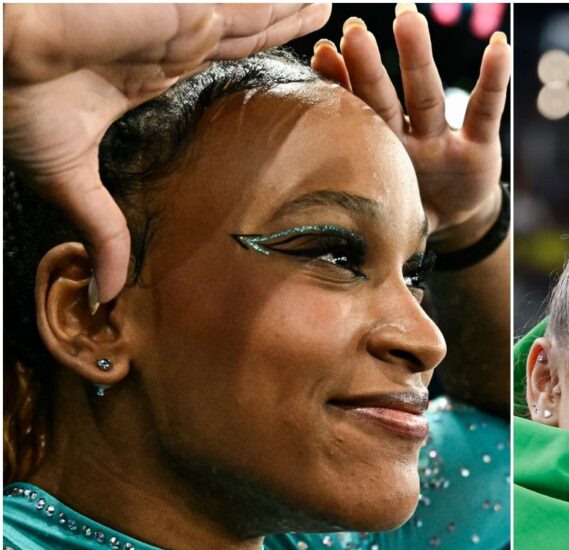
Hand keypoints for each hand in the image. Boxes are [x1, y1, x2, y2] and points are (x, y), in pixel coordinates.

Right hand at [3, 3, 330, 305]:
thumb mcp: (69, 176)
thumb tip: (108, 292)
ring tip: (327, 4)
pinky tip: (309, 1)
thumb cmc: (16, 98)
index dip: (251, 53)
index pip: (217, 60)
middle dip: (284, 23)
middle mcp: (169, 41)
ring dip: (289, 9)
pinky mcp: (177, 10)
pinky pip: (241, 6)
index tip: (280, 59)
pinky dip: (273, 5)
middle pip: (243, 31)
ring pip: (250, 13)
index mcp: (150, 69)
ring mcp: (176, 22)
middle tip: (326, 17)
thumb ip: (104, 229)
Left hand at [311, 3, 510, 252]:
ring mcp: (441, 138)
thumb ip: (354, 209)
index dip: (339, 85)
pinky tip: (498, 45)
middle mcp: (406, 138)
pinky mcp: (478, 145)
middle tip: (354, 29)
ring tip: (409, 18)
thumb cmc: (409, 206)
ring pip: (426, 95)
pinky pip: (486, 109)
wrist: (452, 220)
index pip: (354, 115)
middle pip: (384, 97)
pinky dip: (493, 78)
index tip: (321, 51)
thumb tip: (296, 234)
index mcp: (377, 154)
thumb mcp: (383, 213)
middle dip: (369, 63)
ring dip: (418, 56)